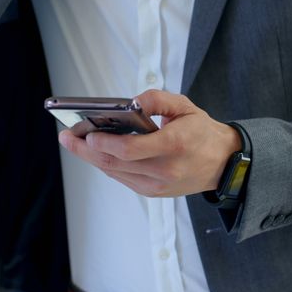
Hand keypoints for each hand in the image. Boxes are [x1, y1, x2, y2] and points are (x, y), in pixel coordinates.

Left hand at [58, 90, 241, 196]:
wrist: (224, 163)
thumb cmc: (203, 132)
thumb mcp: (185, 106)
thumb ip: (156, 99)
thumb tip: (128, 103)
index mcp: (174, 146)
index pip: (129, 150)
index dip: (103, 142)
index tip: (86, 132)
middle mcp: (164, 170)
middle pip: (114, 163)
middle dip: (85, 150)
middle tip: (67, 137)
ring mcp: (158, 185)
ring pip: (115, 173)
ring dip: (92, 158)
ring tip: (76, 143)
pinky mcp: (154, 192)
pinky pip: (123, 178)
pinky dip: (108, 165)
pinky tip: (98, 152)